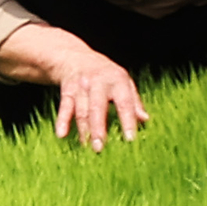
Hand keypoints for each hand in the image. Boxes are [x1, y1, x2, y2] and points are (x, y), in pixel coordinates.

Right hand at [0, 26, 147, 150]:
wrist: (76, 57)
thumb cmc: (105, 74)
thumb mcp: (123, 82)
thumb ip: (134, 101)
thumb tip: (145, 120)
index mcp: (117, 80)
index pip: (125, 103)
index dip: (128, 121)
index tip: (130, 139)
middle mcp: (99, 82)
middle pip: (98, 108)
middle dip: (98, 128)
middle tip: (100, 148)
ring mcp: (81, 86)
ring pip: (82, 110)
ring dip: (83, 130)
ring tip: (86, 147)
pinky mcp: (67, 90)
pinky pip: (64, 107)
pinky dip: (62, 121)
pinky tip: (61, 134)